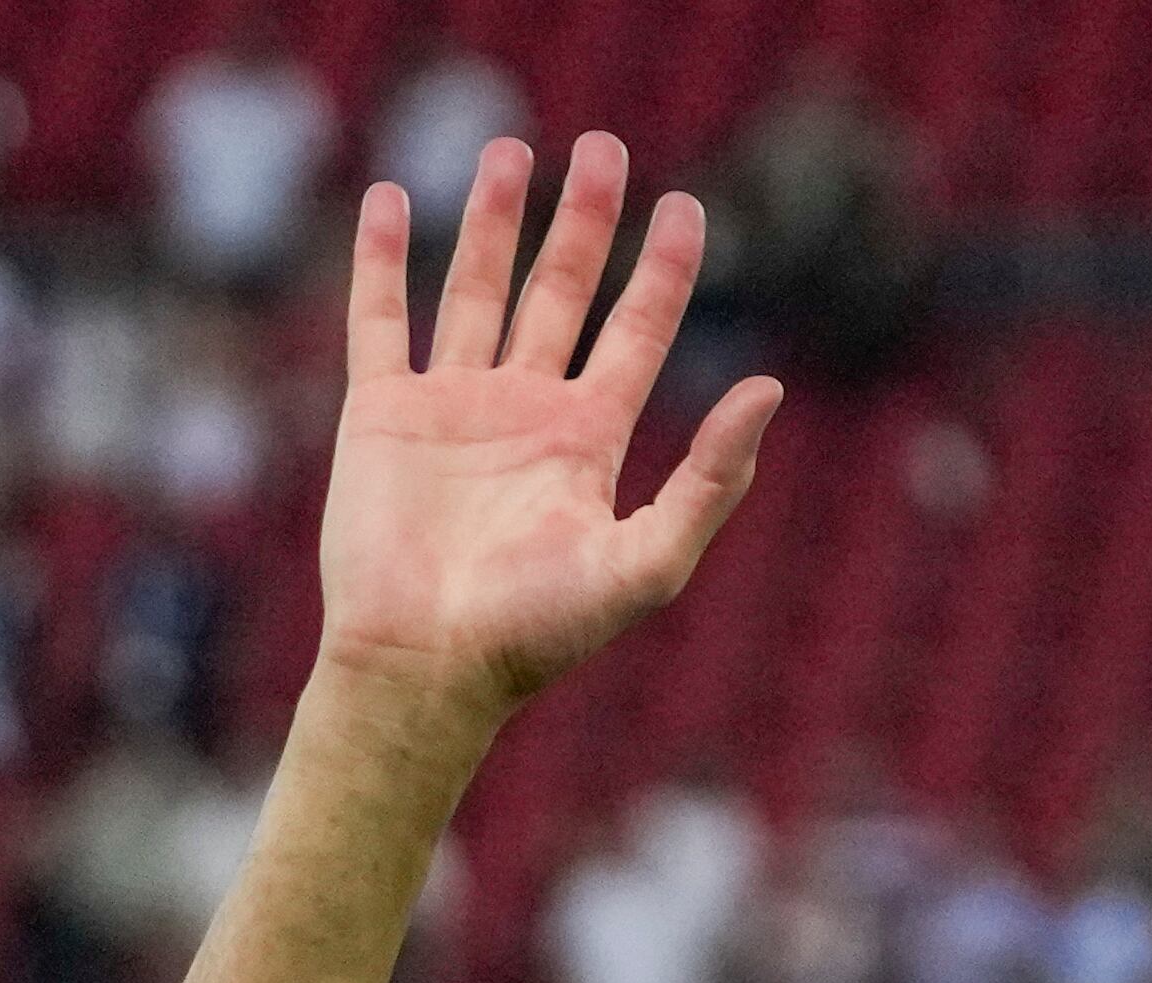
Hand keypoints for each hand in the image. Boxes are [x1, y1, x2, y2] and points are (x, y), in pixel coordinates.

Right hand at [317, 134, 780, 721]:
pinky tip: (395, 200)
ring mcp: (452, 407)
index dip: (663, 270)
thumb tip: (770, 389)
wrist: (428, 666)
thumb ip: (709, 480)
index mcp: (588, 440)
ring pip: (478, 290)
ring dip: (495, 221)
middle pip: (563, 292)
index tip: (686, 207)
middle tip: (604, 147)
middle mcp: (524, 411)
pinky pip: (381, 322)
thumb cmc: (539, 632)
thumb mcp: (647, 562)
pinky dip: (383, 262)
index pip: (638, 332)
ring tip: (513, 150)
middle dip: (584, 221)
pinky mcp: (383, 416)